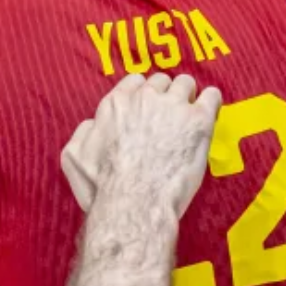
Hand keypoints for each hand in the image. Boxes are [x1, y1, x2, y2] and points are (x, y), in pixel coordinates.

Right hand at [60, 73, 221, 215]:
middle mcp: (145, 98)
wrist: (134, 204)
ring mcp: (174, 107)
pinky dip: (211, 102)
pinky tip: (210, 112)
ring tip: (189, 115)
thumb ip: (83, 133)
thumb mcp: (73, 158)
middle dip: (165, 95)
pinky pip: (212, 97)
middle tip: (169, 116)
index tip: (148, 108)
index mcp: (116, 104)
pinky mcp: (198, 121)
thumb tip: (93, 124)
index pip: (135, 82)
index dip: (143, 94)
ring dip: (187, 97)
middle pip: (161, 81)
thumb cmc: (103, 188)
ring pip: (186, 83)